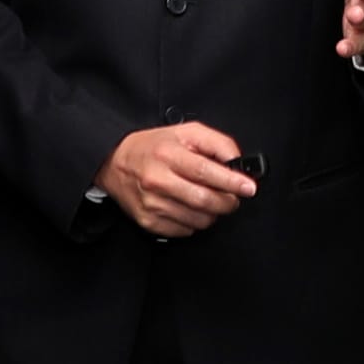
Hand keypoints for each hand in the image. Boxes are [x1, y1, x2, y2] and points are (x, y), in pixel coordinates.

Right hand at [101, 120, 255, 238]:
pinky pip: (185, 230)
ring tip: (209, 200)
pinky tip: (190, 207)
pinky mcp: (148, 221)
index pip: (206, 172)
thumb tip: (237, 161)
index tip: (248, 187)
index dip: (232, 182)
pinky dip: (196, 221)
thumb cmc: (153, 147)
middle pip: (204, 200)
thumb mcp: (186, 133)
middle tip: (233, 197)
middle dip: (228, 202)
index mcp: (168, 155)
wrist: (114, 162)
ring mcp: (152, 204)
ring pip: (198, 219)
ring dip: (213, 213)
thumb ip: (216, 143)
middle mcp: (158, 180)